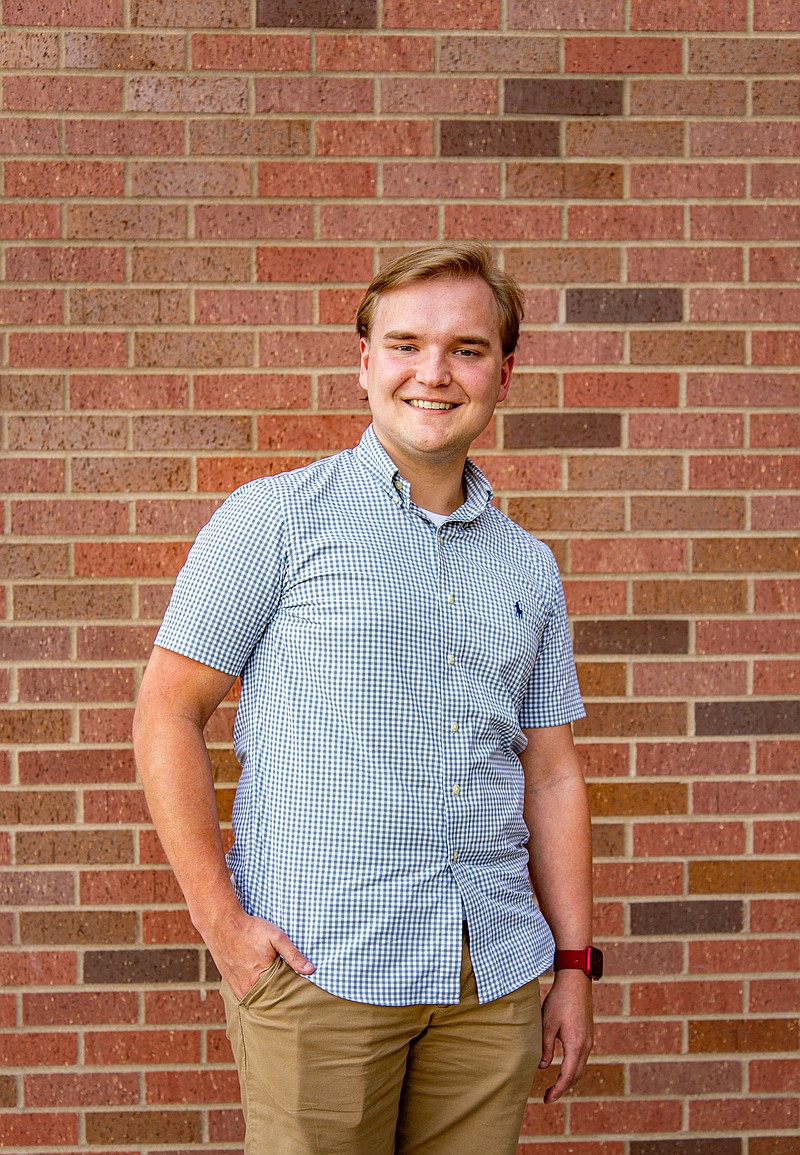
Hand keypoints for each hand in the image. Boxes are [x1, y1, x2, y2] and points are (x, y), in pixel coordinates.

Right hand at [202, 906, 314, 1000]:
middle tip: (290, 993)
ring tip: (277, 989)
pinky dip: (256, 992)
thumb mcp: (276, 937)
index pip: (281, 996)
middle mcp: (246, 989)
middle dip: (279, 997)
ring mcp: (236, 989)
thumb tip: (311, 970)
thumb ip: (293, 954)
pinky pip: (247, 994)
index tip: (300, 993)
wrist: (221, 923)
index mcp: (259, 980)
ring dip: (266, 995)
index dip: (291, 993)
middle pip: (268, 1000)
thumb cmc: (250, 929)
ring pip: (257, 999)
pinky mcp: (231, 984)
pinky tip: (263, 985)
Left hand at [538, 969, 593, 1102]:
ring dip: (570, 1079)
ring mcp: (589, 1040)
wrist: (576, 981)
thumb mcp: (547, 1024)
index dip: (558, 1090)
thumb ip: (545, 1047)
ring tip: (555, 1086)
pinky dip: (574, 1068)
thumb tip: (543, 1067)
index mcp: (576, 1045)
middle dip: (563, 1088)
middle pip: (577, 1076)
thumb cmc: (559, 1001)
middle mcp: (586, 1046)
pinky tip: (565, 1068)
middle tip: (549, 1097)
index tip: (548, 1099)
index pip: (568, 1076)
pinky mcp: (589, 1034)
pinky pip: (582, 1058)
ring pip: (581, 1067)